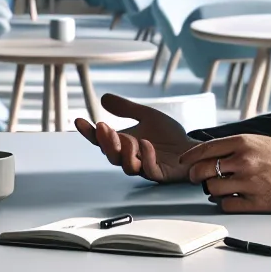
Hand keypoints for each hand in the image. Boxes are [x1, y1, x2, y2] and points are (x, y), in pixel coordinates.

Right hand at [72, 93, 193, 183]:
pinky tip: (146, 144)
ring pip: (128, 166)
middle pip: (112, 155)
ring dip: (125, 152)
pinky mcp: (160, 174)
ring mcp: (145, 167)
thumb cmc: (168, 135)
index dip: (89, 133)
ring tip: (128, 138)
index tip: (79, 121)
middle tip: (103, 127)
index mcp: (124, 144)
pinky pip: (150, 170)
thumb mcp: (146, 116)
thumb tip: (103, 97)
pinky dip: (146, 158)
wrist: (191, 147)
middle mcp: (131, 157)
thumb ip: (126, 109)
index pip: (102, 141)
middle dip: (106, 142)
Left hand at [180, 135, 270, 212]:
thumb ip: (237, 146)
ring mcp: (250, 182)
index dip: (189, 157)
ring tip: (224, 188)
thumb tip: (212, 153)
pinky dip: (226, 202)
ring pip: (213, 189)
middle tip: (199, 178)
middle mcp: (244, 161)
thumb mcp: (263, 141)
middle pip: (203, 170)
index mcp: (245, 142)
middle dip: (196, 175)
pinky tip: (235, 198)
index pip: (204, 149)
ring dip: (213, 190)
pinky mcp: (257, 202)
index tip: (184, 162)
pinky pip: (227, 205)